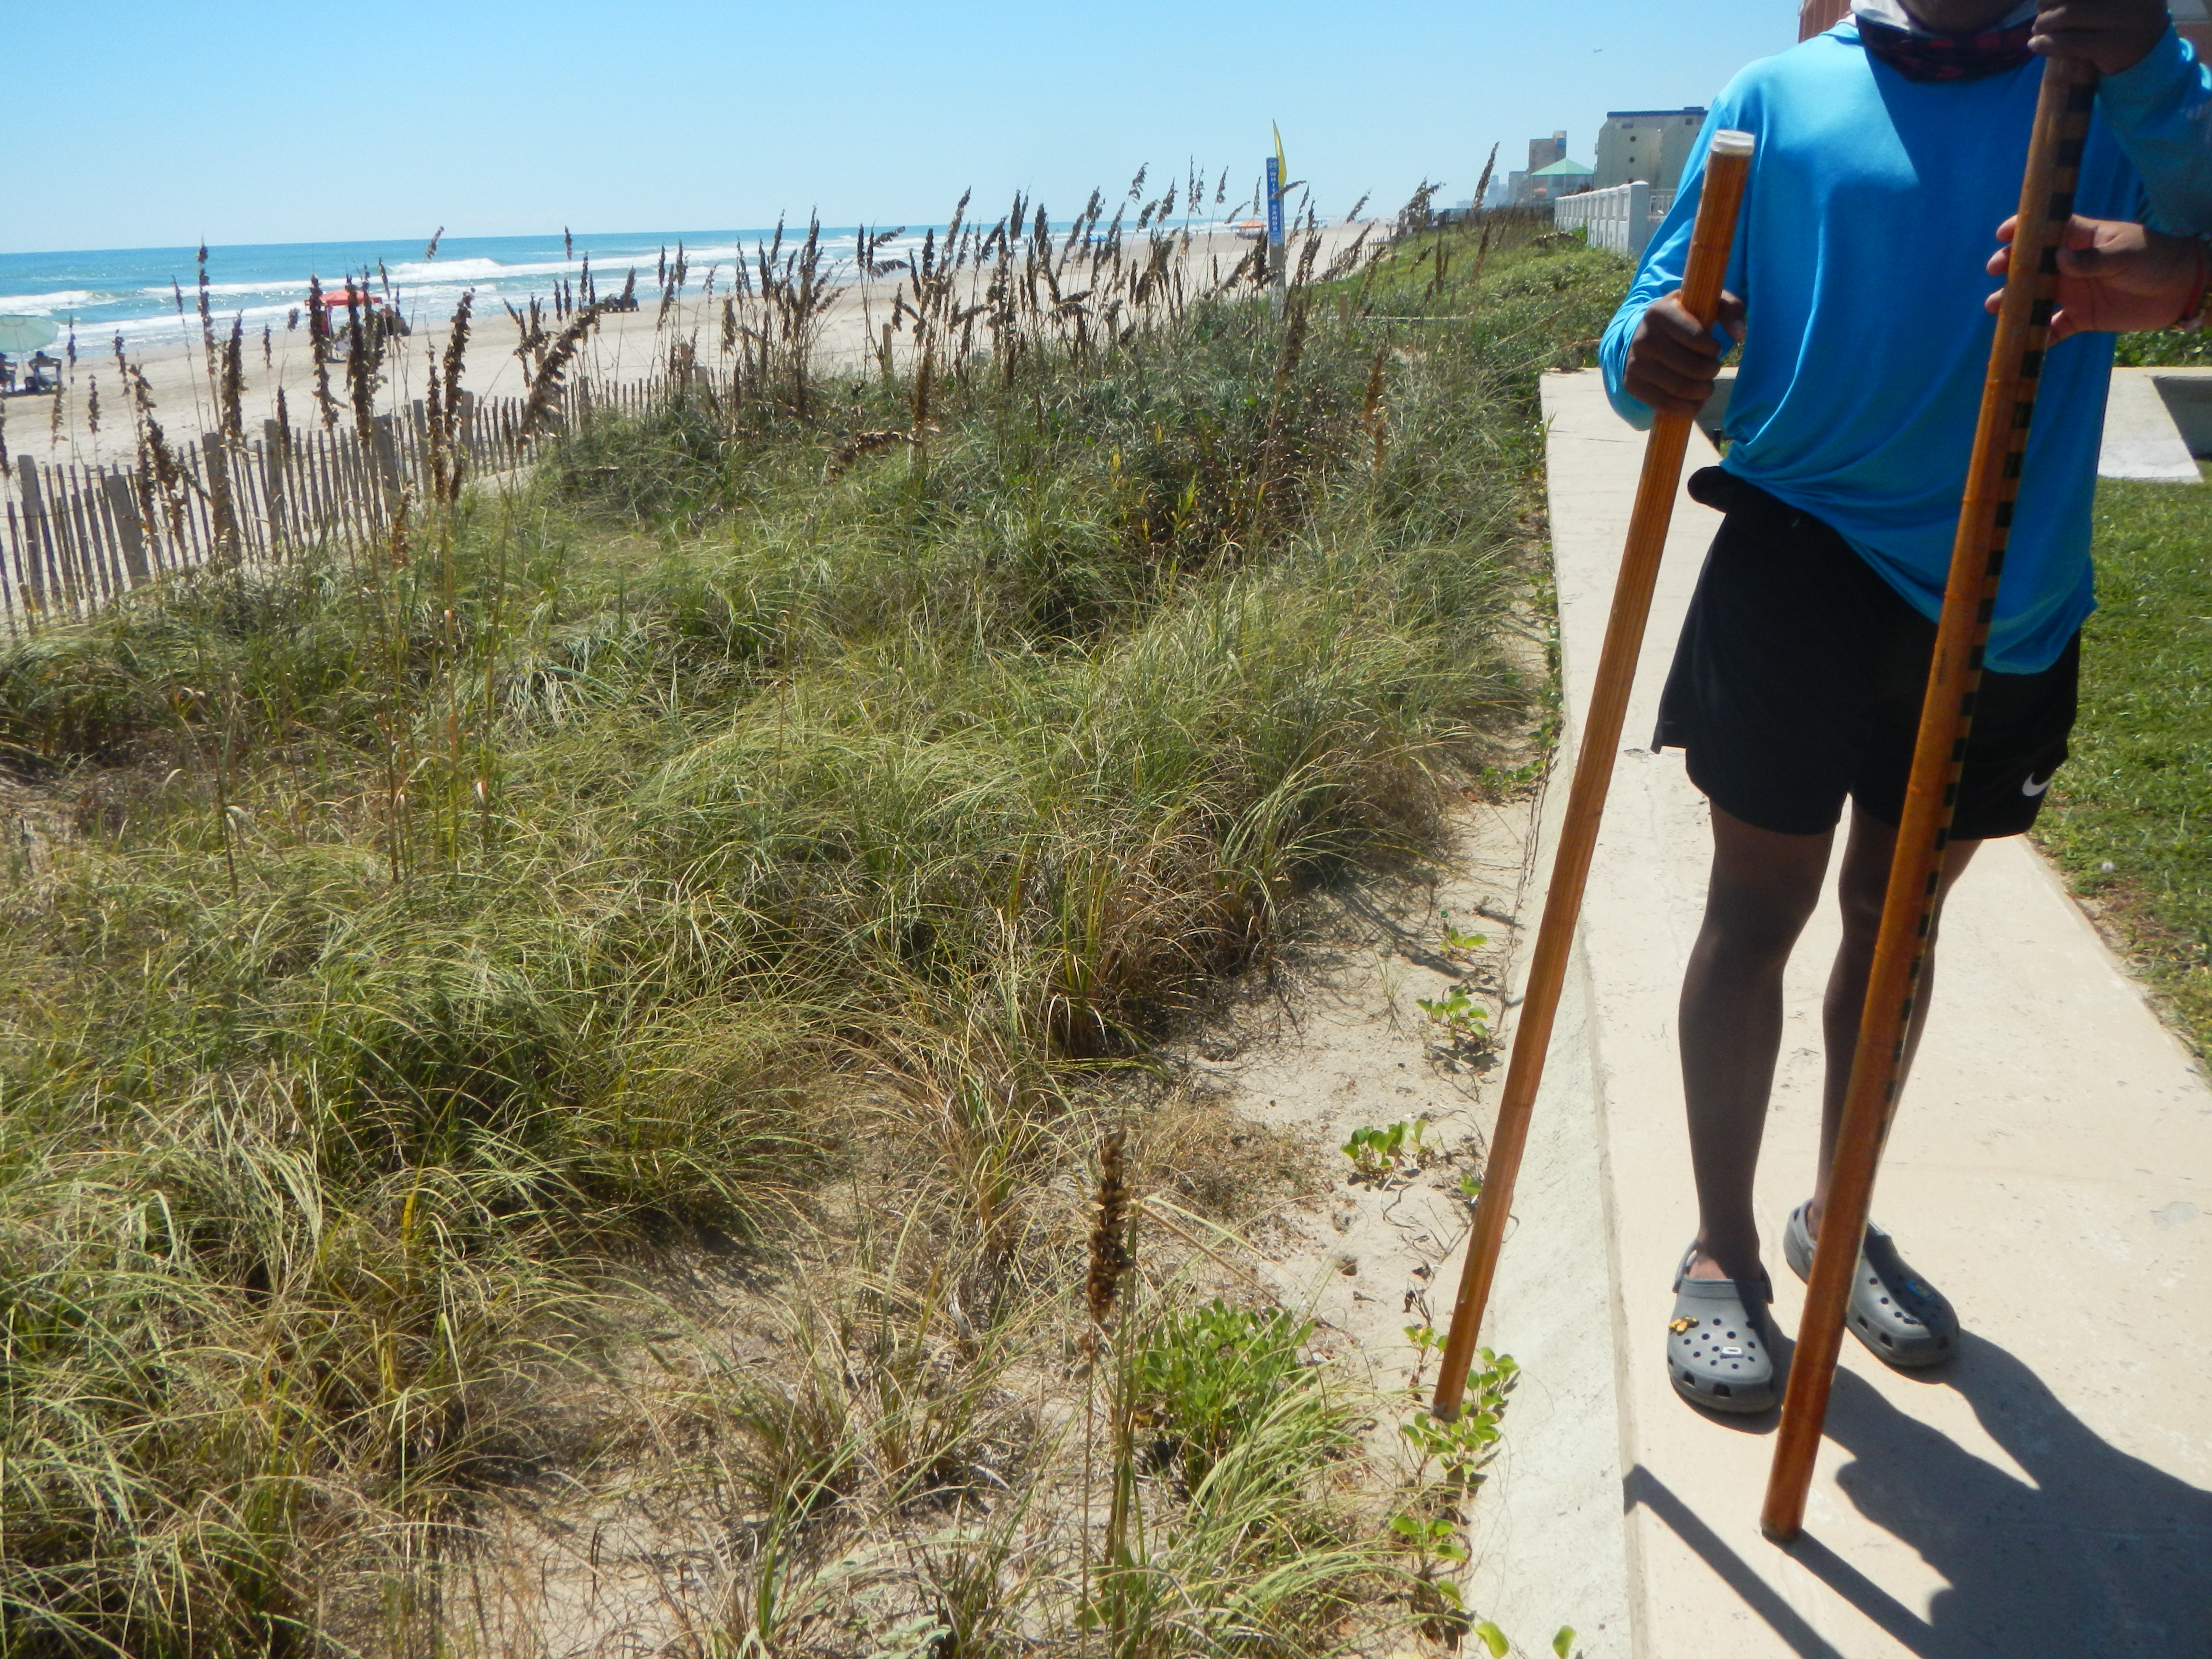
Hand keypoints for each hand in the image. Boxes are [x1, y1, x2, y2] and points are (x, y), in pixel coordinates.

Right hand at [1622, 289, 1745, 416]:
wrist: (1647, 334)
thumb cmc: (1686, 318)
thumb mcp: (1709, 305)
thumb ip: (1731, 310)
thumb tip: (1740, 334)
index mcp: (1659, 312)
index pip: (1696, 338)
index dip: (1713, 349)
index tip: (1714, 349)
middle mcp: (1642, 337)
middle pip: (1691, 367)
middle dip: (1711, 372)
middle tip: (1712, 369)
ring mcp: (1634, 362)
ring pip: (1680, 388)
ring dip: (1702, 391)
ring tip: (1706, 386)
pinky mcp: (1631, 383)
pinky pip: (1664, 404)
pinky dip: (1687, 408)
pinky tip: (1696, 402)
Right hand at [1986, 213, 2203, 337]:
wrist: (2181, 288)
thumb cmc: (2155, 258)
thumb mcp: (2125, 252)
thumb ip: (2091, 259)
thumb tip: (2058, 259)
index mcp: (2082, 240)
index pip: (2049, 230)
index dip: (2024, 230)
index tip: (2003, 234)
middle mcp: (2072, 266)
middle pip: (2034, 266)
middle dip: (2012, 269)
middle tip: (1996, 271)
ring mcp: (2074, 293)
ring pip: (2037, 298)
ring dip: (2017, 303)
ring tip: (1997, 307)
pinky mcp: (2082, 318)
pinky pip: (2054, 329)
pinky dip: (2039, 336)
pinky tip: (2023, 341)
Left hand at [2031, 0, 2167, 74]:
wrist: (2147, 52)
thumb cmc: (2118, 17)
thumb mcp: (2106, 0)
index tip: (2046, 0)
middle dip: (2048, 1)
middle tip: (2041, 10)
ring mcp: (2130, 18)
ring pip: (2069, 14)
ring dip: (2043, 22)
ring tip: (2039, 27)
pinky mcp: (2117, 47)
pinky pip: (2071, 42)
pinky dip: (2046, 43)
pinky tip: (2036, 44)